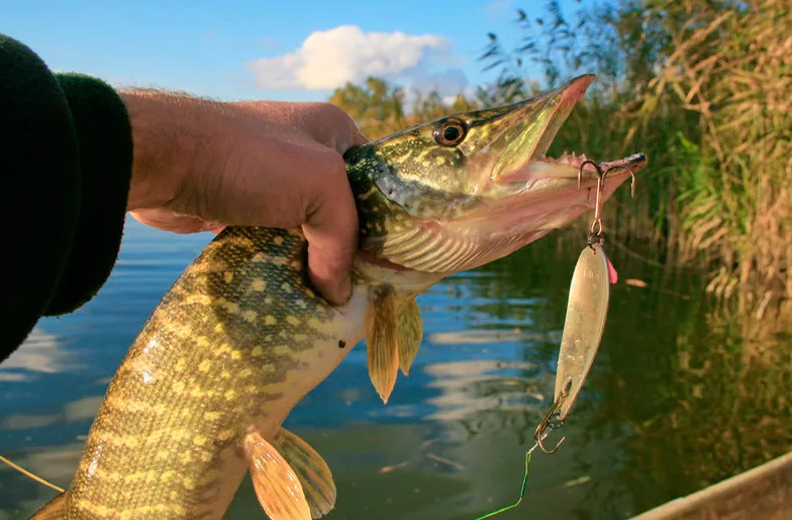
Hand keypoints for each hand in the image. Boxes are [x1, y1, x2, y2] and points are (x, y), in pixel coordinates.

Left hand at [120, 90, 367, 304]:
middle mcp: (304, 151)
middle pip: (341, 210)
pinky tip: (292, 291)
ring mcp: (268, 180)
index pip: (375, 180)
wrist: (160, 161)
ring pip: (305, 231)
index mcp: (332, 130)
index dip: (386, 221)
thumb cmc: (249, 160)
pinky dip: (281, 265)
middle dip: (347, 249)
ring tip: (328, 300)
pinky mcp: (240, 207)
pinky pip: (273, 242)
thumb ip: (341, 240)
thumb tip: (337, 294)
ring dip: (313, 263)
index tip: (391, 264)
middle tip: (360, 289)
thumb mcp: (319, 187)